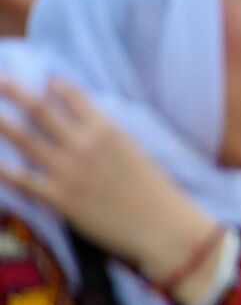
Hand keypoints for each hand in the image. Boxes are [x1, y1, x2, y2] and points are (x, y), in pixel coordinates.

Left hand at [0, 78, 220, 304]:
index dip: (55, 85)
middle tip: (1, 81)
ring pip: (25, 140)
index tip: (44, 81)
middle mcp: (84, 144)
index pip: (73, 96)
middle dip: (17, 93)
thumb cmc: (153, 186)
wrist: (159, 224)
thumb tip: (86, 119)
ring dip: (3, 123)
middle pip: (41, 111)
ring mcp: (68, 171)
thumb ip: (106, 131)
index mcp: (107, 129)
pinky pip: (23, 180)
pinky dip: (4, 170)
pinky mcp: (59, 198)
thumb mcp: (133, 148)